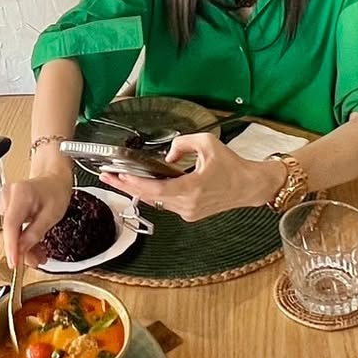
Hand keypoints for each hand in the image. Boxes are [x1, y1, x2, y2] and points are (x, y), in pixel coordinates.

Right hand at [0, 174, 73, 267]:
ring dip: (23, 245)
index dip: (11, 246)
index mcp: (21, 194)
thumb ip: (35, 233)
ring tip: (39, 253)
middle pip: (10, 231)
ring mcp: (5, 202)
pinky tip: (32, 243)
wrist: (52, 180)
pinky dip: (22, 238)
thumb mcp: (52, 215)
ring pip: (11, 233)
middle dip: (22, 249)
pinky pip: (12, 229)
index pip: (11, 225)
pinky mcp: (6, 208)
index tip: (14, 263)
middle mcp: (8, 196)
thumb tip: (21, 250)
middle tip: (36, 261)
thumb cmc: (55, 192)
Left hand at [98, 133, 285, 221]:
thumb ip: (182, 143)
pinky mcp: (190, 214)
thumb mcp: (208, 143)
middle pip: (149, 197)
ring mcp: (189, 212)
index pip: (156, 189)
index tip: (118, 176)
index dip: (134, 183)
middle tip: (107, 176)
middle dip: (126, 186)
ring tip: (119, 179)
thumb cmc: (233, 165)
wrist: (250, 186)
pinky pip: (165, 203)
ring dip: (138, 190)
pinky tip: (142, 184)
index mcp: (192, 188)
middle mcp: (188, 204)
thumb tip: (166, 155)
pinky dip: (153, 193)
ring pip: (156, 201)